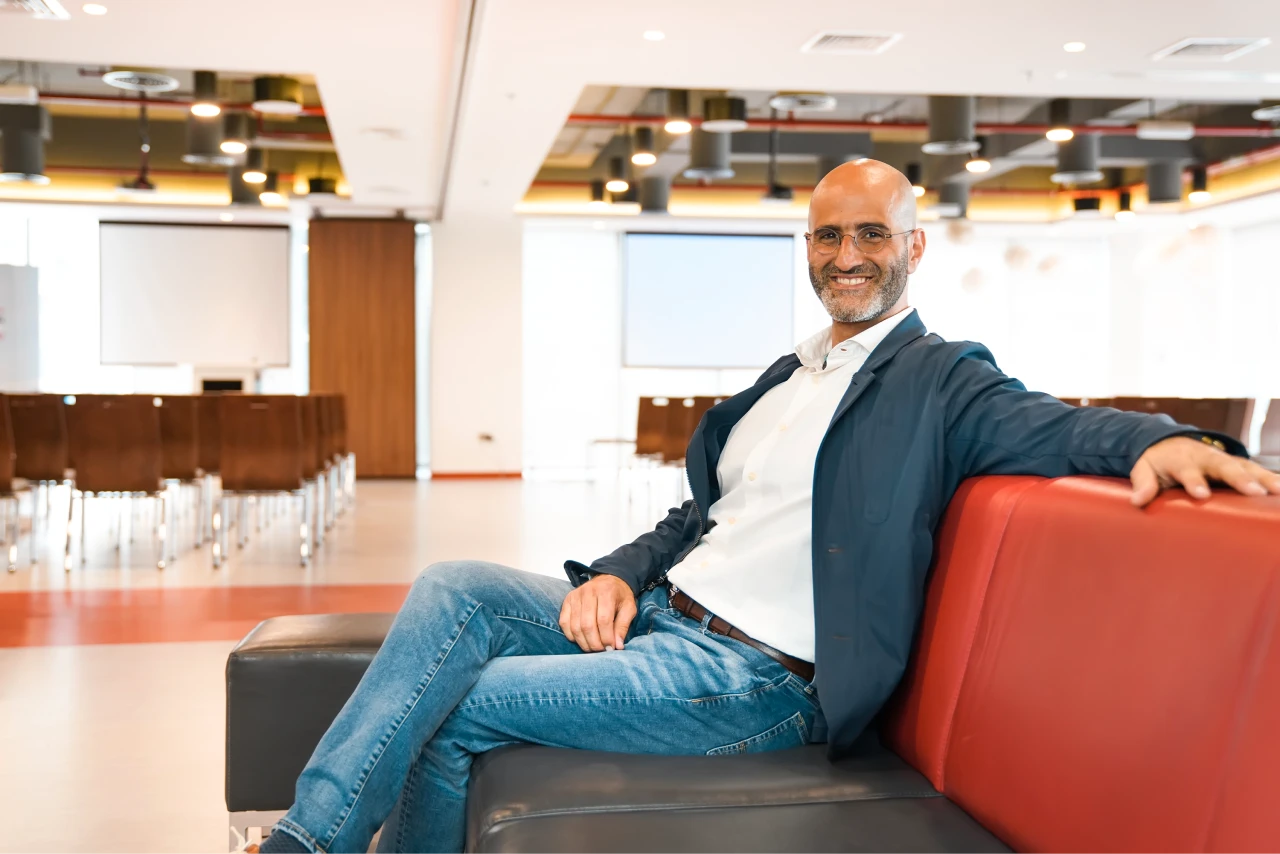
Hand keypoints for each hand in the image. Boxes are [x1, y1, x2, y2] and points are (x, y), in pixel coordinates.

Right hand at [558, 574, 636, 651]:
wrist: (609, 579)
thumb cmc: (620, 596)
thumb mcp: (629, 608)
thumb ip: (623, 626)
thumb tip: (617, 646)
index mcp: (606, 592)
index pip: (603, 620)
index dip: (606, 638)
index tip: (611, 648)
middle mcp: (588, 592)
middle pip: (587, 625)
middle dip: (594, 643)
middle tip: (601, 650)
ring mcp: (575, 596)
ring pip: (575, 626)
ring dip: (583, 642)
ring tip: (593, 648)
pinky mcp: (567, 601)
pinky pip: (564, 623)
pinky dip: (571, 635)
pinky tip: (582, 639)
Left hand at [1130, 437, 1279, 506]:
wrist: (1167, 441)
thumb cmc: (1156, 461)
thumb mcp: (1143, 468)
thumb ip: (1143, 483)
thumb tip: (1137, 500)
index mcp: (1182, 459)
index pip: (1188, 471)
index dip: (1194, 481)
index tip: (1200, 493)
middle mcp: (1206, 457)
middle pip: (1224, 466)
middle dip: (1239, 478)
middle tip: (1254, 491)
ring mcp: (1224, 460)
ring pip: (1246, 467)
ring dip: (1264, 478)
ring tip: (1279, 491)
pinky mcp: (1236, 465)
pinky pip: (1257, 471)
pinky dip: (1270, 478)